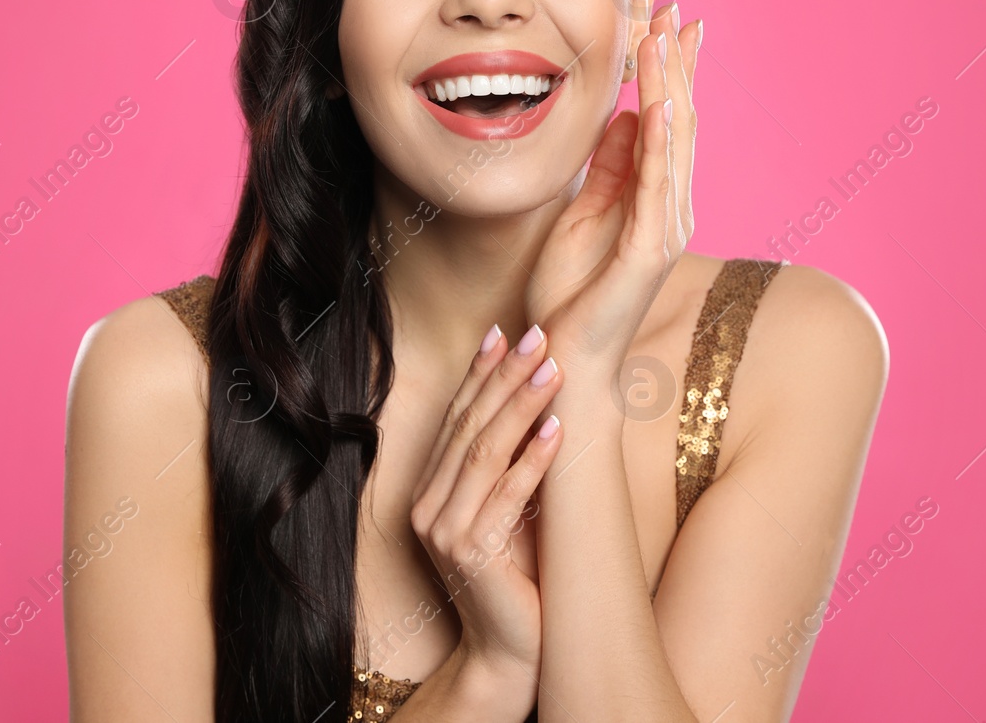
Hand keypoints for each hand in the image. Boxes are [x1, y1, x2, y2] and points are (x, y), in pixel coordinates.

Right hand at [409, 322, 564, 698]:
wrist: (511, 654)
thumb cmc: (519, 580)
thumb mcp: (510, 510)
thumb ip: (509, 465)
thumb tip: (540, 401)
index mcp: (431, 491)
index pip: (456, 418)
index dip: (480, 373)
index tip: (505, 332)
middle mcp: (428, 507)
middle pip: (468, 425)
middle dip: (504, 376)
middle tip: (538, 334)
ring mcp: (445, 532)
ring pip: (483, 452)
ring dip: (520, 405)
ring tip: (552, 368)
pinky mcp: (471, 554)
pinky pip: (504, 495)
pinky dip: (532, 459)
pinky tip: (558, 429)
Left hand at [525, 2, 702, 375]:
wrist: (565, 359)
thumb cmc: (569, 297)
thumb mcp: (581, 215)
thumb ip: (605, 170)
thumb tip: (618, 116)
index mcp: (651, 200)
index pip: (665, 123)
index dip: (670, 72)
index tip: (669, 23)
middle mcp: (669, 207)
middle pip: (679, 120)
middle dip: (677, 62)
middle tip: (676, 8)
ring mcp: (665, 226)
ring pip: (672, 140)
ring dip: (670, 84)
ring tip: (665, 34)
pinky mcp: (650, 246)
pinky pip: (656, 180)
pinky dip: (658, 136)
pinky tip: (657, 99)